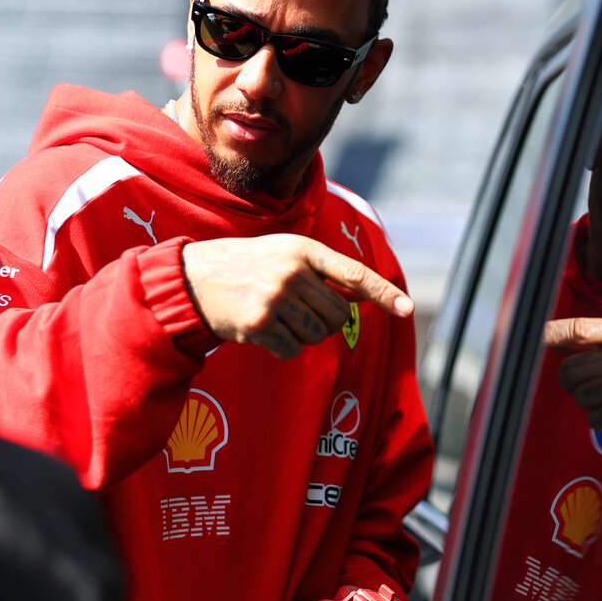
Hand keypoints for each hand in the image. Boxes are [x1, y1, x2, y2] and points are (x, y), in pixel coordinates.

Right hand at [183, 234, 412, 358]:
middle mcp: (292, 273)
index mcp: (303, 250)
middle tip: (298, 310)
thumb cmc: (248, 266)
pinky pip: (293, 350)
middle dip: (325, 321)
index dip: (382, 293)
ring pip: (317, 336)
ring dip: (303, 334)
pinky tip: (262, 330)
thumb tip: (361, 298)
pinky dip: (283, 347)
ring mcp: (275, 300)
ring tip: (276, 315)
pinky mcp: (259, 326)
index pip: (353, 274)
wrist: (194, 279)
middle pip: (338, 316)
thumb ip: (322, 272)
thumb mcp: (285, 254)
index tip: (407, 309)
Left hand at [544, 315, 601, 434]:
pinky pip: (593, 419)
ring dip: (589, 401)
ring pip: (580, 397)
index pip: (579, 330)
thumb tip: (548, 337)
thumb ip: (594, 336)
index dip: (553, 333)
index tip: (535, 335)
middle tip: (590, 383)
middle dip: (573, 382)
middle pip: (569, 372)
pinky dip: (601, 419)